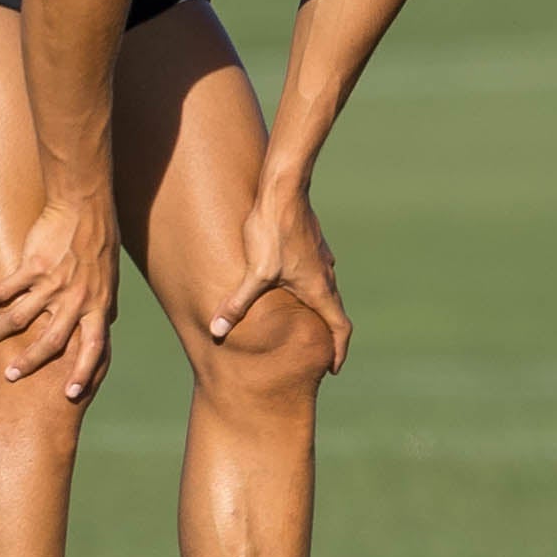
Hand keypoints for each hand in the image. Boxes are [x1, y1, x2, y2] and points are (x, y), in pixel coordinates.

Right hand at [0, 190, 120, 403]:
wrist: (85, 205)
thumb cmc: (100, 242)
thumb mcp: (110, 279)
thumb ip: (104, 304)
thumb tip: (108, 324)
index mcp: (98, 305)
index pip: (94, 348)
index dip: (83, 373)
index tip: (70, 394)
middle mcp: (77, 299)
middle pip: (50, 342)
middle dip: (29, 363)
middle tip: (10, 378)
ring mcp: (54, 282)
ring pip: (20, 318)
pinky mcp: (33, 265)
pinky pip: (6, 288)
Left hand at [207, 181, 351, 374]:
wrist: (284, 188)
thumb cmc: (273, 231)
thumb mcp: (254, 273)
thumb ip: (237, 304)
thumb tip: (216, 330)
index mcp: (319, 289)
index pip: (340, 328)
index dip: (339, 351)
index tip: (334, 367)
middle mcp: (326, 274)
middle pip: (333, 309)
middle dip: (326, 332)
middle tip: (317, 348)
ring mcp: (321, 256)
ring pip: (324, 287)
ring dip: (317, 305)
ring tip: (301, 316)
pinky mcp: (311, 241)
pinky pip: (314, 269)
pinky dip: (308, 283)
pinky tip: (289, 279)